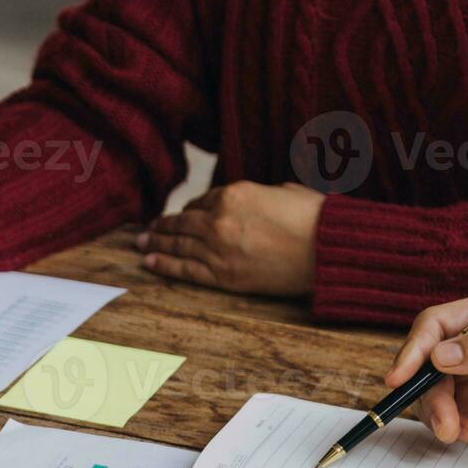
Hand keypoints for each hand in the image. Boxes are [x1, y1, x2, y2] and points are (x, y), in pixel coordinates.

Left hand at [139, 181, 323, 295]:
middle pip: (182, 223)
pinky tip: (149, 262)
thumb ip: (262, 194)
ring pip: (178, 245)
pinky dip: (164, 265)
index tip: (182, 215)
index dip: (190, 210)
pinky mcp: (222, 275)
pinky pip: (185, 270)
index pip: (201, 201)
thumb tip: (260, 198)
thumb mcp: (286, 191)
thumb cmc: (315, 218)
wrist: (327, 250)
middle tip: (147, 230)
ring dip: (156, 244)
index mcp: (234, 194)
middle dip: (162, 227)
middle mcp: (219, 219)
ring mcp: (218, 249)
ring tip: (141, 245)